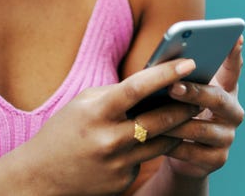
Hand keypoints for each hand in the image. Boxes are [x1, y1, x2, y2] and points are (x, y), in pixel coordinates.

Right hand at [23, 58, 200, 195]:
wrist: (41, 178)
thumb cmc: (64, 131)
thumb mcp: (84, 104)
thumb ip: (117, 94)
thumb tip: (154, 84)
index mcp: (97, 112)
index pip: (137, 88)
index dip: (166, 74)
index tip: (189, 62)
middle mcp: (109, 139)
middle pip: (160, 119)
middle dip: (185, 104)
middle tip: (203, 92)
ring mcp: (118, 164)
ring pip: (163, 143)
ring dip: (179, 127)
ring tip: (190, 113)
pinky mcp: (123, 182)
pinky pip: (148, 160)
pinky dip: (153, 147)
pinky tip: (155, 140)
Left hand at [161, 36, 244, 178]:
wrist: (180, 154)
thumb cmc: (177, 111)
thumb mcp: (180, 93)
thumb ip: (179, 78)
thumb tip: (161, 64)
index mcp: (226, 89)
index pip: (233, 68)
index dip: (235, 54)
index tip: (236, 37)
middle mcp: (233, 112)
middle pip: (219, 99)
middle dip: (195, 92)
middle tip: (172, 87)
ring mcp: (227, 136)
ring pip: (202, 128)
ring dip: (176, 122)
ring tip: (153, 117)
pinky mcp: (217, 159)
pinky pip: (192, 151)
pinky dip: (172, 145)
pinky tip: (155, 140)